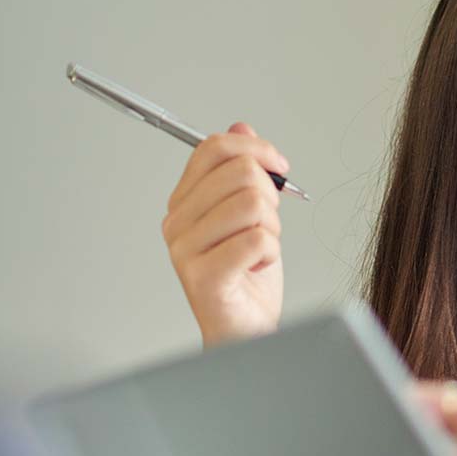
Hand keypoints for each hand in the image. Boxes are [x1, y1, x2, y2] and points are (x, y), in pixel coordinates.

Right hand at [162, 122, 287, 346]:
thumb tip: (240, 126)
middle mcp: (177, 223)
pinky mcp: (204, 276)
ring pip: (253, 204)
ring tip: (261, 248)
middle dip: (270, 196)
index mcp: (184, 202)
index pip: (212, 149)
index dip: (255, 148)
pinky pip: (258, 238)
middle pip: (239, 173)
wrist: (245, 329)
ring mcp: (185, 250)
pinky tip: (258, 266)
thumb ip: (241, 172)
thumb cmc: (247, 277)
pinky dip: (271, 252)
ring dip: (272, 227)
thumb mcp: (250, 215)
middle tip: (267, 224)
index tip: (279, 165)